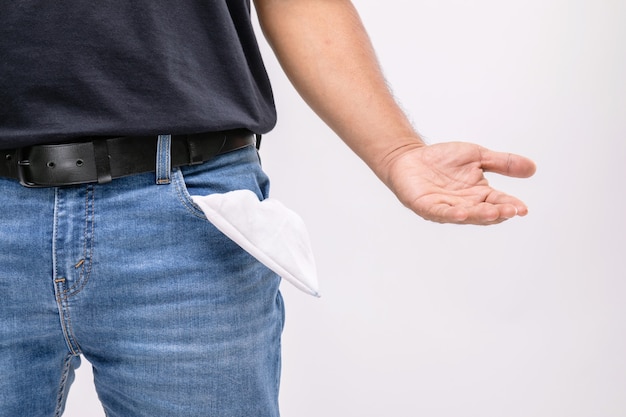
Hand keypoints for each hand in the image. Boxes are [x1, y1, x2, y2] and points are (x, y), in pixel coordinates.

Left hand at [384, 142, 536, 224]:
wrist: (410, 157)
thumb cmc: (443, 159)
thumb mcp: (478, 156)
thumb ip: (502, 162)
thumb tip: (533, 168)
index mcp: (479, 194)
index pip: (498, 202)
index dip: (511, 206)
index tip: (523, 209)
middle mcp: (465, 204)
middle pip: (484, 212)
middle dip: (498, 212)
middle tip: (512, 211)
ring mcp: (446, 207)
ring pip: (466, 215)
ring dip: (479, 215)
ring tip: (493, 213)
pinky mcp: (427, 206)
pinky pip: (441, 212)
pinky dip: (452, 214)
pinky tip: (463, 212)